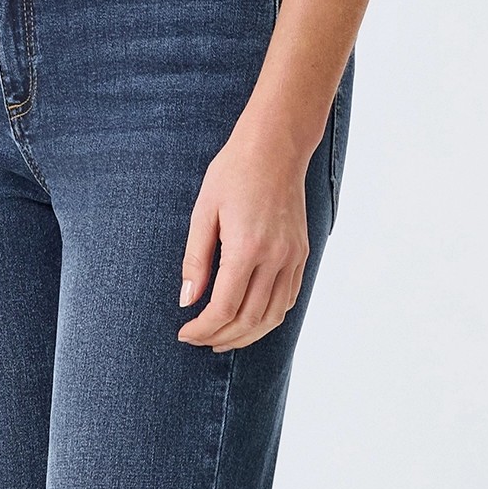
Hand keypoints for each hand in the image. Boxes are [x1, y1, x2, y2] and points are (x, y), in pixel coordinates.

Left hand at [177, 113, 310, 352]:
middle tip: (199, 341)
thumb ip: (195, 260)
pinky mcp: (301, 255)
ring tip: (223, 339)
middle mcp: (275, 258)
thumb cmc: (234, 172)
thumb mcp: (203, 212)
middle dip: (221, 337)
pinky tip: (249, 320)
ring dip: (246, 335)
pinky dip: (268, 318)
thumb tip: (187, 301)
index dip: (202, 328)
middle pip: (249, 319)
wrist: (276, 147)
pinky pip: (287, 300)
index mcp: (246, 248)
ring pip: (272, 317)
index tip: (185, 333)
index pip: (224, 308)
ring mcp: (293, 258)